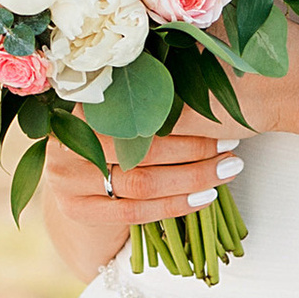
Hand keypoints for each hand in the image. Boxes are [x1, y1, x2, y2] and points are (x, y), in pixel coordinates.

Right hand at [41, 100, 240, 280]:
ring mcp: (68, 181)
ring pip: (141, 183)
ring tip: (226, 171)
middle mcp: (67, 142)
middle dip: (193, 150)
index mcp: (78, 108)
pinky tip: (204, 198)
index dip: (180, 117)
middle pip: (140, 149)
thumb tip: (204, 85)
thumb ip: (142, 104)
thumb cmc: (107, 141)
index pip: (134, 111)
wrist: (73, 186)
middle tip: (231, 148)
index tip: (218, 118)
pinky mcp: (78, 211)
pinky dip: (174, 205)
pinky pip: (135, 212)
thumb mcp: (117, 116)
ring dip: (191, 179)